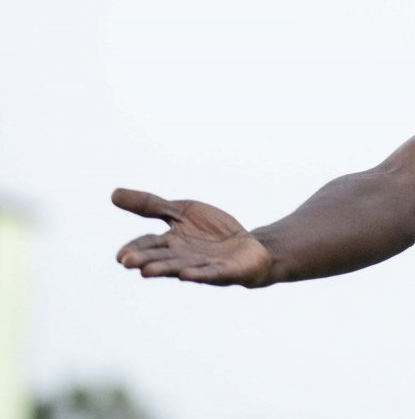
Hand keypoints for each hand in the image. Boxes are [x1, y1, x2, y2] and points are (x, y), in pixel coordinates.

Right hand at [112, 188, 271, 286]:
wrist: (247, 247)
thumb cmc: (211, 232)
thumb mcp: (181, 211)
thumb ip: (151, 205)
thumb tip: (113, 193)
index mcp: (171, 243)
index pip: (149, 245)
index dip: (135, 249)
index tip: (120, 256)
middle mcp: (183, 258)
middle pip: (162, 258)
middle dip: (146, 260)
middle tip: (128, 262)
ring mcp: (204, 266)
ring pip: (182, 267)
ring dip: (165, 270)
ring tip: (147, 271)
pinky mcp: (225, 271)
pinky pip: (211, 273)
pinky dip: (199, 274)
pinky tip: (187, 276)